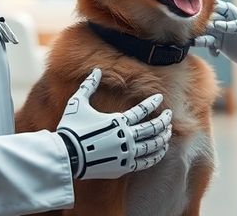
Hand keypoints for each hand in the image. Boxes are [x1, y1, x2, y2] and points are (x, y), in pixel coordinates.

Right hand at [56, 68, 172, 179]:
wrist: (67, 155)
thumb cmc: (71, 128)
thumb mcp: (78, 103)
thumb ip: (88, 86)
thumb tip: (96, 70)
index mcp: (118, 120)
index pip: (142, 109)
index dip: (152, 102)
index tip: (159, 97)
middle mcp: (126, 136)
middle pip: (153, 128)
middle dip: (164, 121)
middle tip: (169, 116)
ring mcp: (126, 153)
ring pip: (153, 146)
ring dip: (163, 139)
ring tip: (168, 134)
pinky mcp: (123, 166)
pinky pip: (145, 163)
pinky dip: (155, 156)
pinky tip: (160, 152)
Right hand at [192, 0, 236, 66]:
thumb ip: (235, 26)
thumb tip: (217, 24)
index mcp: (229, 11)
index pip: (214, 6)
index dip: (206, 9)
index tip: (202, 16)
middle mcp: (221, 20)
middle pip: (205, 19)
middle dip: (201, 25)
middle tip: (200, 31)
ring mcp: (218, 32)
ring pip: (204, 32)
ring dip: (201, 37)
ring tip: (200, 42)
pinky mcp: (217, 44)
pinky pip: (207, 44)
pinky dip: (209, 48)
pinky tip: (216, 53)